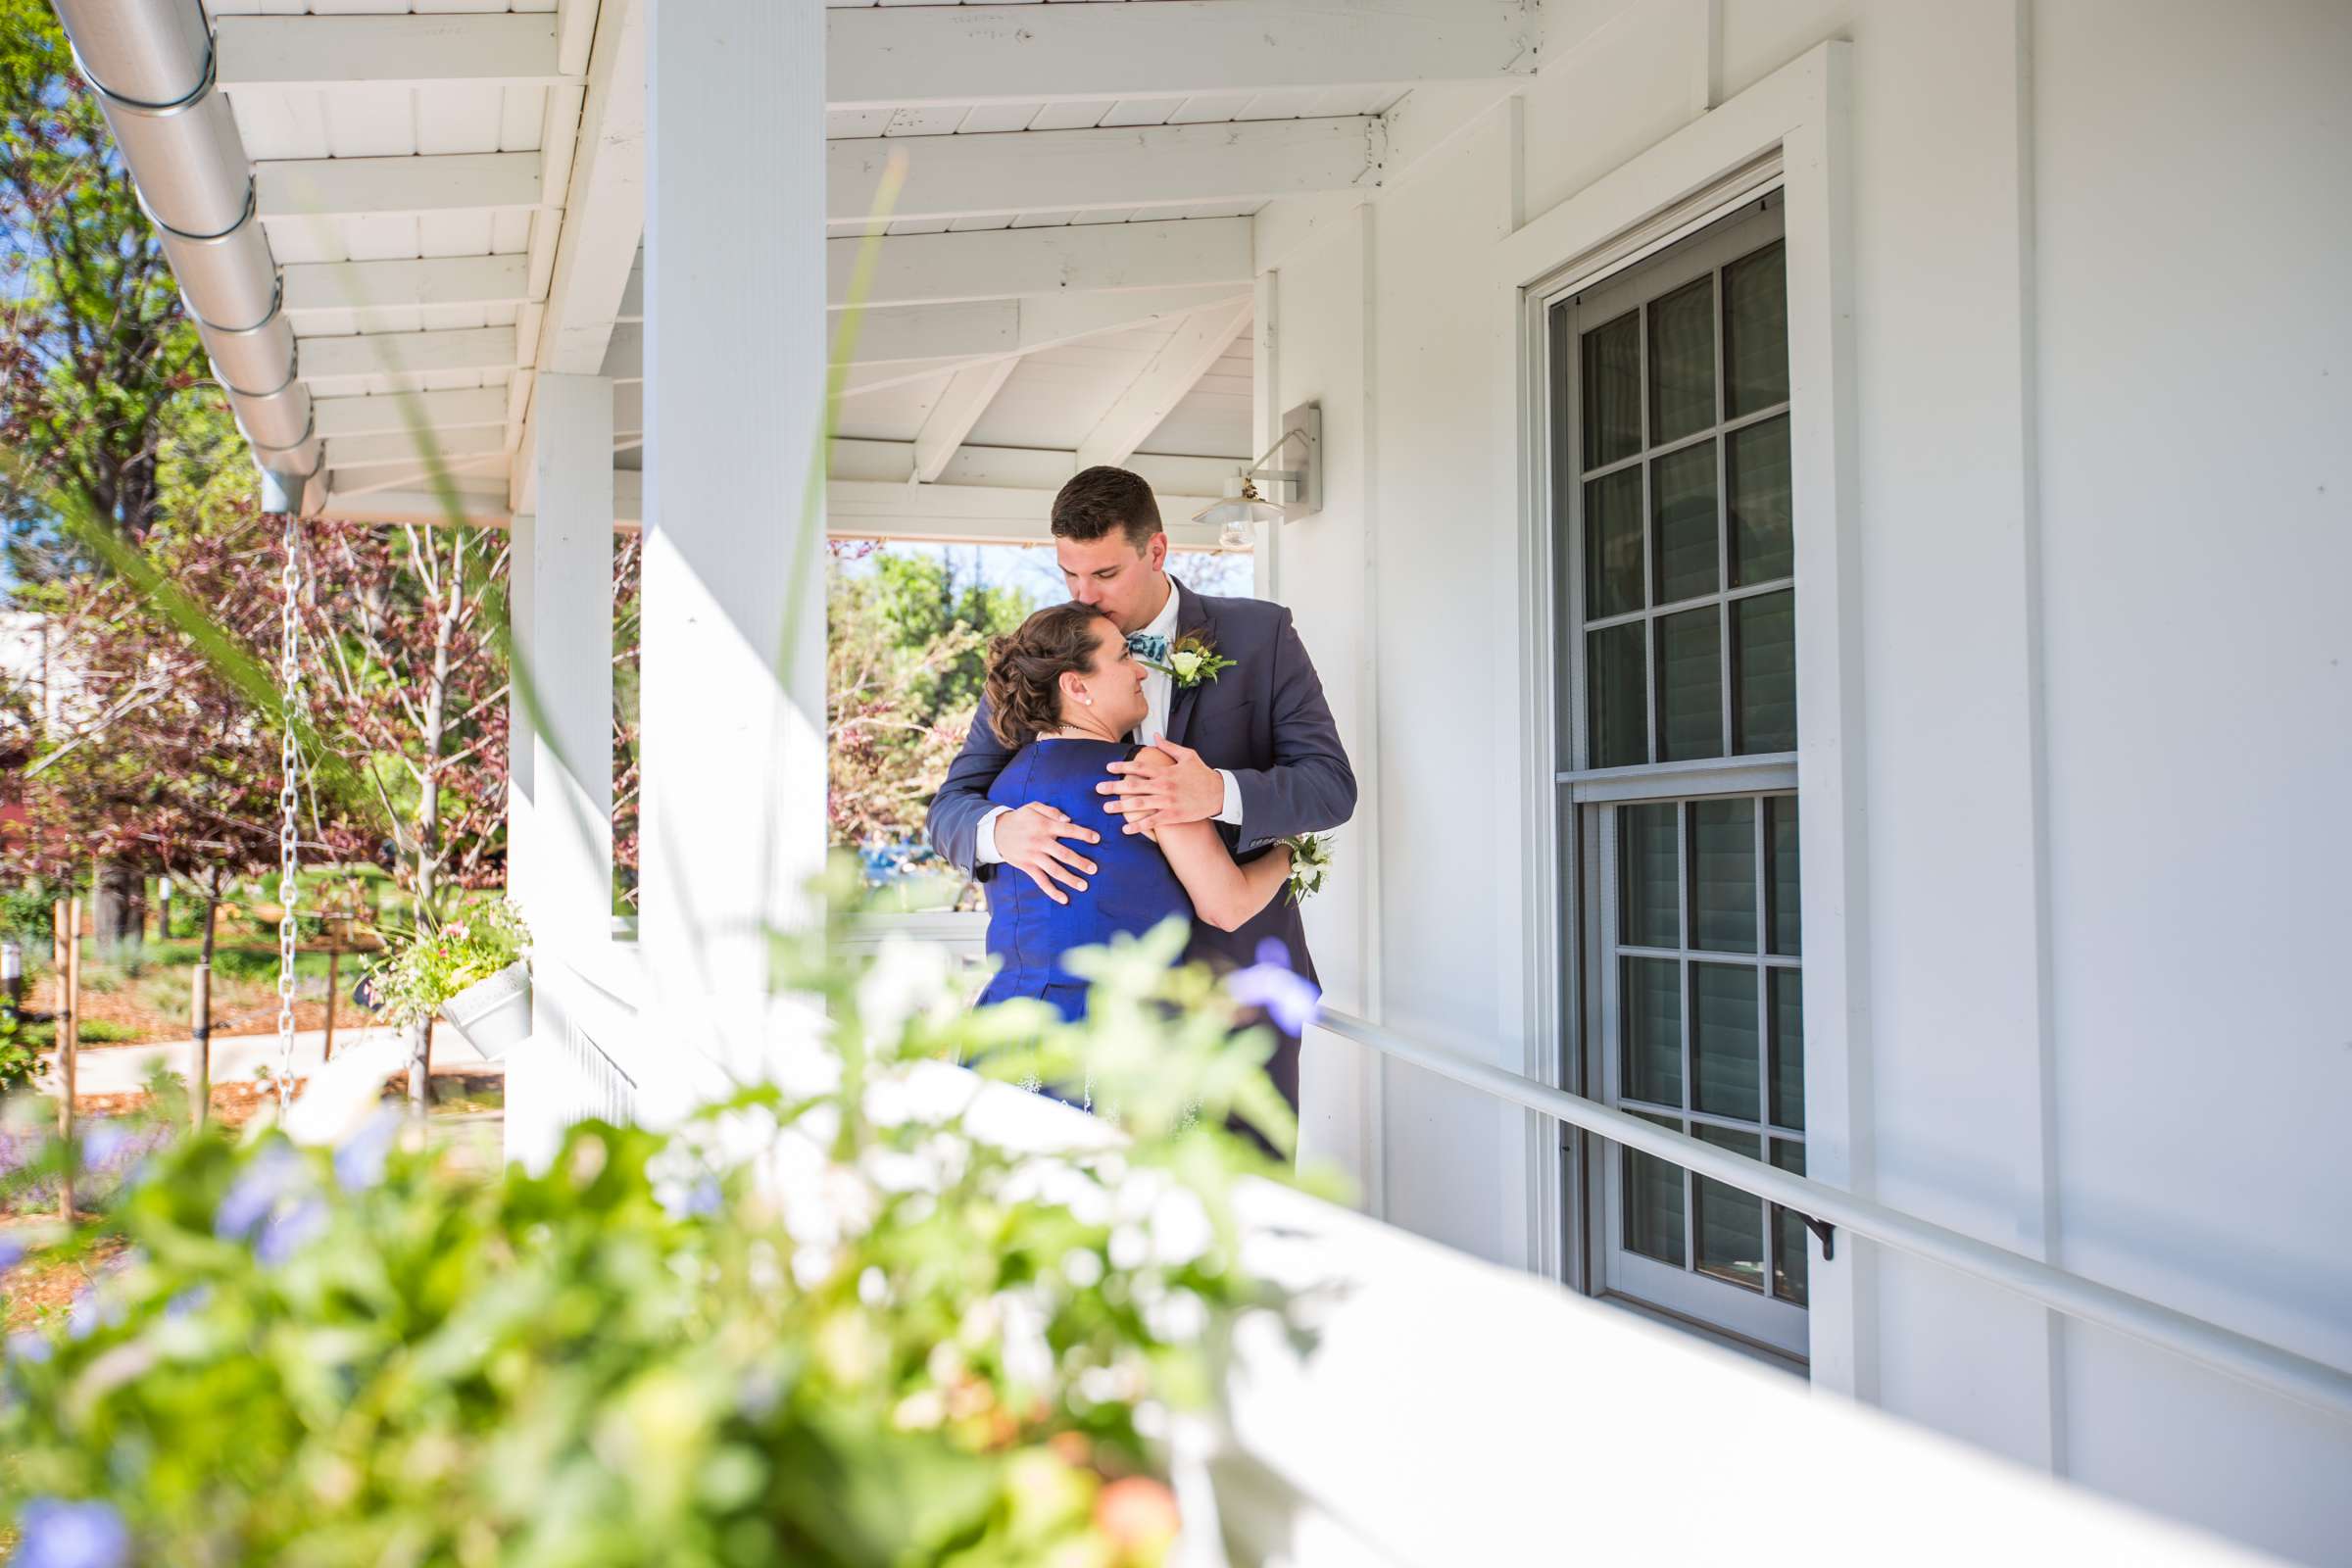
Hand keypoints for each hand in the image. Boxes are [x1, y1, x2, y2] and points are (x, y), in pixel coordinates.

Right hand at [995, 802, 1099, 905]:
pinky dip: (1052, 891)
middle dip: (1080, 862)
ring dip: (1070, 879)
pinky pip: (1041, 881)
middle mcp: (1040, 842)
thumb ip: (1051, 811)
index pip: (1068, 830)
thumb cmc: (1019, 819)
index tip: (1097, 839)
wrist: (995, 832)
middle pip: (1064, 854)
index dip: (1083, 834)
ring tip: (1084, 886)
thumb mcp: (1033, 807)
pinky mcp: (1027, 867)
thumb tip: (1068, 819)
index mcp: (1045, 826)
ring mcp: (1033, 856)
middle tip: (1094, 869)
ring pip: (1054, 870)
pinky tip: (1064, 899)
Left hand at [1097, 735, 1222, 834]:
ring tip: (1106, 808)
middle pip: (1134, 785)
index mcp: (1165, 771)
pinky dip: (1138, 825)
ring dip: (1121, 806)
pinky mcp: (1173, 815)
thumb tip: (1156, 735)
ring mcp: (1168, 801)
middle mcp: (1164, 785)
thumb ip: (1169, 746)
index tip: (1108, 768)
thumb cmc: (1203, 775)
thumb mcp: (1188, 755)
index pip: (1139, 767)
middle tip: (1098, 789)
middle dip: (1114, 787)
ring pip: (1140, 803)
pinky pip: (1153, 821)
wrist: (1220, 793)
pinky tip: (1126, 829)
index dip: (1122, 767)